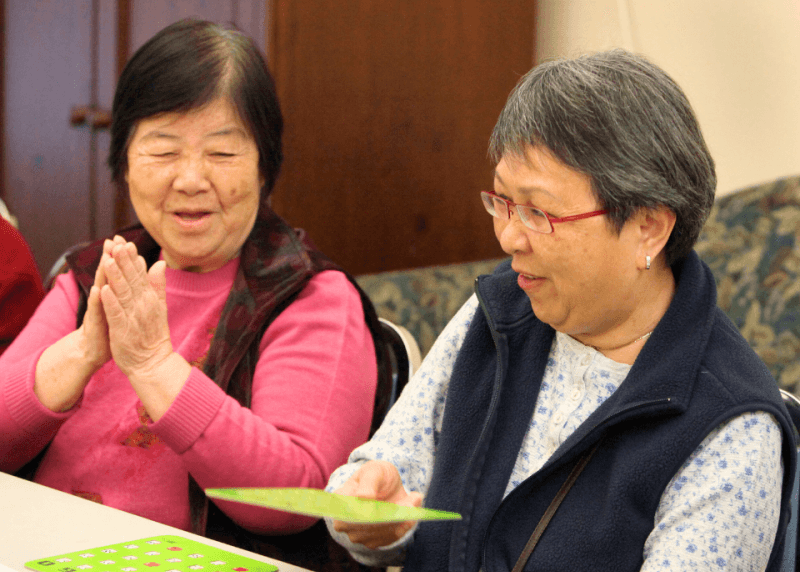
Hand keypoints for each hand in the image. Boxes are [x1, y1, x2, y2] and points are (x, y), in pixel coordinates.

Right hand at [34, 236, 122, 411]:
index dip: (123, 258)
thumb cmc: (111, 326)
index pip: (120, 273)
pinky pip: (96, 311)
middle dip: (111, 258)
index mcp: (115, 295)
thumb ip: (130, 288)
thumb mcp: (123, 307)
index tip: (127, 240)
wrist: (96, 350)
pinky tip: (97, 289)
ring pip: (100, 288)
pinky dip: (97, 300)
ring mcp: (98, 310)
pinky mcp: (95, 323)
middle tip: (114, 240)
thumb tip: (138, 272)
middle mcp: (105, 299)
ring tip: (106, 258)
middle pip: (108, 275)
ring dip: (102, 274)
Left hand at [100, 240, 172, 377]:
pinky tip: (103, 290)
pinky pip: (115, 314)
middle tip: (117, 244)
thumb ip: (157, 285)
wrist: (152, 363)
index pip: (140, 274)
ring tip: (108, 260)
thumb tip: (159, 264)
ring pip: (123, 293)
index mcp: (150, 298)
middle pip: (131, 280)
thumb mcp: (159, 307)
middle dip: (124, 262)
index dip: (132, 259)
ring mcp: (132, 317)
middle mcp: (143, 305)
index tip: (125, 242)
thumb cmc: (152, 335)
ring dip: (116, 277)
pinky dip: (110, 302)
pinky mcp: (122, 330)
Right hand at [332, 461, 422, 548]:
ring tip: (414, 500)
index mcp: (340, 501)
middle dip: (396, 511)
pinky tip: (411, 513)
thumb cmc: (376, 475)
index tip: (395, 499)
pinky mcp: (372, 542)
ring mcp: (357, 535)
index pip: (354, 512)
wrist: (384, 486)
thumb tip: (364, 497)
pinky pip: (391, 538)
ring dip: (403, 517)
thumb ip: (368, 482)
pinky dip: (404, 525)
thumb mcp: (374, 470)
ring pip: (383, 532)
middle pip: (371, 524)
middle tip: (415, 497)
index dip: (374, 510)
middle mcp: (344, 522)